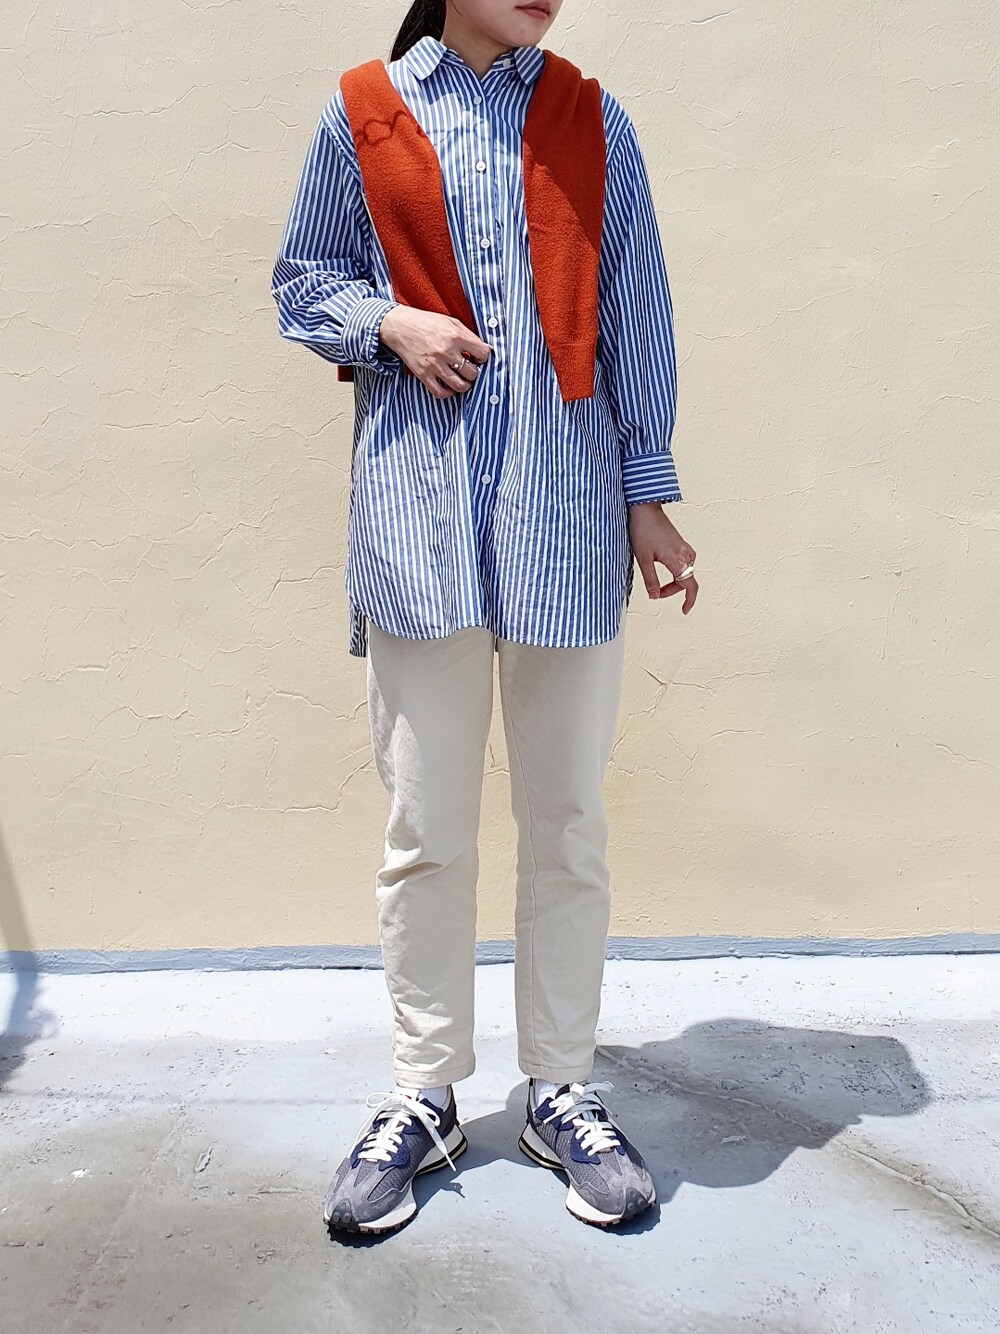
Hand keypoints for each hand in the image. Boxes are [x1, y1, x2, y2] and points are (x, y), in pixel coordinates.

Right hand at [377, 305, 492, 398]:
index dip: (483, 357)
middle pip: (472, 373)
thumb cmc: (427, 322)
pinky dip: (447, 393)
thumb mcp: (451, 321)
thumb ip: (469, 335)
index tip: (478, 358)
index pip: (482, 353)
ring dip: (464, 385)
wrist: (400, 326)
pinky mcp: (423, 374)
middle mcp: (446, 351)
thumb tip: (486, 350)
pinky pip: (440, 392)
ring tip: (462, 380)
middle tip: (469, 369)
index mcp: (456, 336)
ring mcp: (434, 365)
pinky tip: (448, 387)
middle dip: (474, 372)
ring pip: (459, 386)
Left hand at [627, 503, 698, 613]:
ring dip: (674, 581)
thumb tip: (654, 596)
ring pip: (685, 572)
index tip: (684, 610)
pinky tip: (662, 568)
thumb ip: (650, 580)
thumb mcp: (643, 559)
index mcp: (678, 560)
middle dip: (672, 591)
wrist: (645, 508)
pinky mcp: (681, 544)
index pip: (690, 586)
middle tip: (655, 593)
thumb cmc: (643, 529)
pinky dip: (675, 571)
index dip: (689, 601)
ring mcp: (685, 548)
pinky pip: (684, 563)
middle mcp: (686, 555)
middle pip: (686, 581)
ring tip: (657, 583)